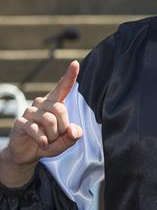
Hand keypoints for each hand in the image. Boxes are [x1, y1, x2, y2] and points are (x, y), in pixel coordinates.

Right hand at [0, 61, 82, 186]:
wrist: (27, 154)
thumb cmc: (49, 143)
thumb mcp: (65, 142)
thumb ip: (74, 136)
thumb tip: (73, 129)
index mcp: (54, 104)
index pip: (63, 87)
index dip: (70, 76)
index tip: (75, 63)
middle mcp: (41, 104)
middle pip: (60, 108)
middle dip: (63, 127)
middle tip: (58, 137)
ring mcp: (29, 112)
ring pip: (49, 120)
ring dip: (52, 135)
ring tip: (49, 141)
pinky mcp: (20, 122)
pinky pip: (35, 129)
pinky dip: (42, 139)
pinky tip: (43, 144)